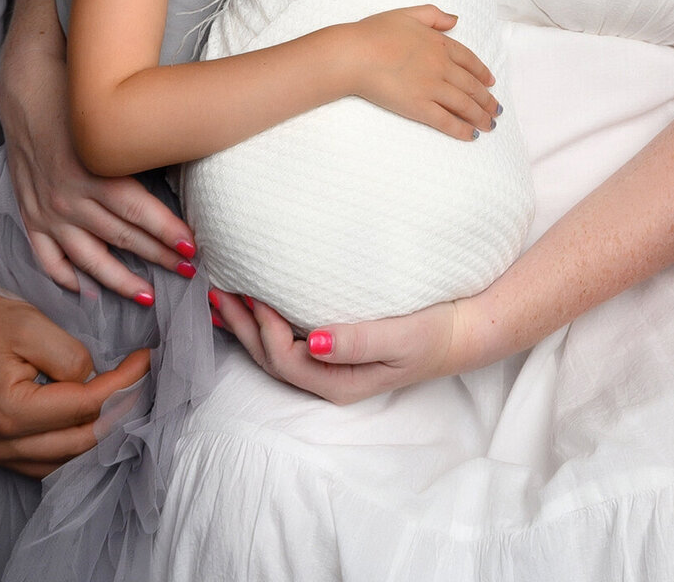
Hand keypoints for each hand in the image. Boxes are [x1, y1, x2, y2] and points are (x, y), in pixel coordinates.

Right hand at [0, 0, 196, 295]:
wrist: (3, 70)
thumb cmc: (53, 59)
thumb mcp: (86, 49)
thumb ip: (129, 43)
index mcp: (85, 156)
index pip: (130, 203)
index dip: (161, 229)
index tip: (192, 246)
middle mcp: (62, 185)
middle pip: (113, 232)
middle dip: (152, 256)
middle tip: (188, 275)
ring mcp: (40, 199)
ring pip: (81, 248)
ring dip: (113, 274)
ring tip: (146, 292)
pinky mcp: (25, 202)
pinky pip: (41, 246)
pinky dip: (61, 270)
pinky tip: (81, 287)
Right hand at [0, 248, 149, 475]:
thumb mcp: (31, 325)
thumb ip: (70, 358)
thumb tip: (92, 381)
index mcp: (10, 411)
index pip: (86, 405)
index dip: (123, 382)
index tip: (146, 359)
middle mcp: (0, 442)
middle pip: (80, 439)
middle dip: (117, 409)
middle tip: (139, 379)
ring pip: (65, 456)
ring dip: (97, 430)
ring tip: (120, 398)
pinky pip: (44, 460)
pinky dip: (71, 442)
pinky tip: (87, 419)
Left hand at [209, 289, 462, 404]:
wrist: (459, 333)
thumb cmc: (431, 333)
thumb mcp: (399, 338)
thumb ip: (356, 342)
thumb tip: (311, 340)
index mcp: (339, 382)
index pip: (286, 359)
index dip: (264, 329)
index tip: (253, 293)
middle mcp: (328, 379)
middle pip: (271, 360)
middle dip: (241, 327)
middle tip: (215, 292)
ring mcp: (329, 367)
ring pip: (274, 353)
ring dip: (246, 326)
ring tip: (220, 299)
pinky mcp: (333, 351)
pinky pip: (287, 341)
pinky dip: (263, 323)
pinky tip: (253, 305)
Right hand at [344, 6, 498, 137]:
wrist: (355, 54)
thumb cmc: (375, 32)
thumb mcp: (408, 14)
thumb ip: (434, 15)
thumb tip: (456, 20)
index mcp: (439, 43)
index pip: (469, 60)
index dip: (482, 73)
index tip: (491, 83)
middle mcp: (441, 66)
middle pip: (471, 86)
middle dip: (487, 100)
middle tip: (496, 111)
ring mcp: (432, 88)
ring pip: (464, 105)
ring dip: (480, 117)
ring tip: (490, 126)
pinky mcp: (419, 107)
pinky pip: (446, 121)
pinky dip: (461, 129)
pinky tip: (470, 135)